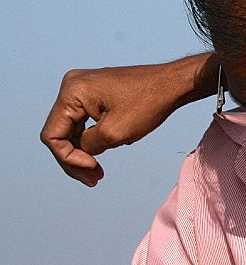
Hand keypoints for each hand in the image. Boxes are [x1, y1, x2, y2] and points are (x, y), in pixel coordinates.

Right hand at [40, 54, 217, 185]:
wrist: (174, 84)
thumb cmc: (149, 103)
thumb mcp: (115, 133)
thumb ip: (88, 146)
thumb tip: (80, 151)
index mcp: (71, 93)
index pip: (52, 136)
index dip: (68, 158)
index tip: (93, 167)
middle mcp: (71, 86)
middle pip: (60, 133)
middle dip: (75, 160)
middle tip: (93, 180)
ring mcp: (82, 89)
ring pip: (72, 130)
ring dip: (83, 153)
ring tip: (98, 174)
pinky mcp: (94, 93)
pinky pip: (84, 122)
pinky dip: (92, 140)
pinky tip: (103, 155)